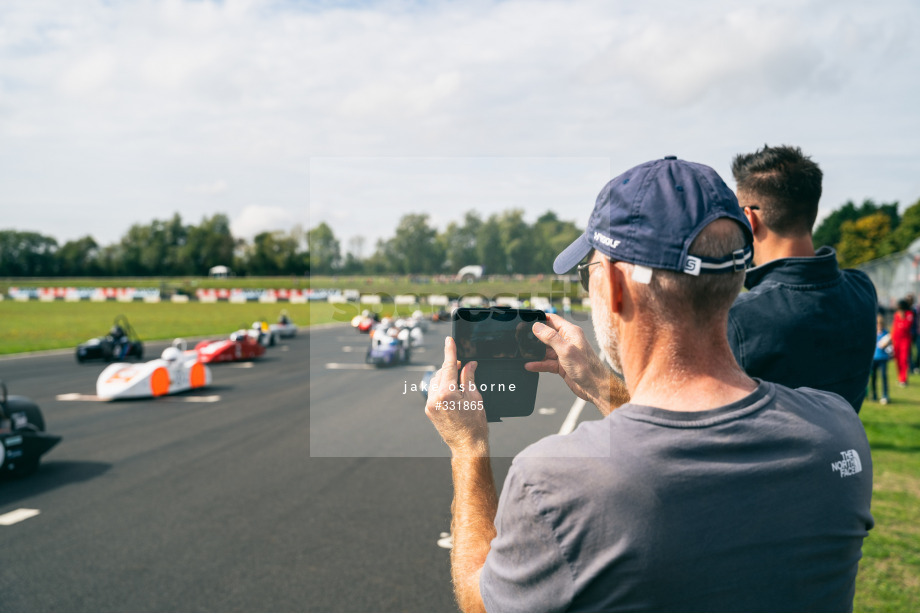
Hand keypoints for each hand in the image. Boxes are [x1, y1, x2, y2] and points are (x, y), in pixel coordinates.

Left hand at [425, 336, 488, 454]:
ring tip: (459, 381)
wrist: (468, 445)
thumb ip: (468, 378)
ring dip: (446, 377)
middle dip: (451, 367)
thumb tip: (468, 364)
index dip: (450, 351)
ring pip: (435, 382)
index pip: (448, 366)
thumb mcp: (475, 397)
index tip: (449, 340)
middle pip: (441, 373)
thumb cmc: (475, 424)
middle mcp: (434, 398)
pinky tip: (452, 391)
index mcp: (447, 393)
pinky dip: (442, 388)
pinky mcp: (429, 411)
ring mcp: (430, 405)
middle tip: (463, 366)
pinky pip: (433, 392)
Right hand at [524, 313, 628, 414]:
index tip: (528, 320)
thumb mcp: (566, 349)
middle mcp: (567, 341)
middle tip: (520, 337)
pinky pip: (547, 363)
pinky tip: (529, 365)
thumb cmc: (586, 367)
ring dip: (535, 352)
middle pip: (547, 335)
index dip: (540, 319)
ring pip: (545, 350)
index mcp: (571, 332)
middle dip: (534, 337)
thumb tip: (537, 327)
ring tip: (522, 353)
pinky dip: (538, 364)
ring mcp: (563, 354)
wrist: (595, 387)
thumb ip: (551, 337)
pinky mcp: (561, 365)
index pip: (553, 320)